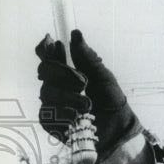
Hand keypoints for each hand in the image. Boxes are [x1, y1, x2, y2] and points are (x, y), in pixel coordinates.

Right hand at [36, 30, 142, 159]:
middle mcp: (56, 85)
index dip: (48, 49)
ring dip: (69, 97)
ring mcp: (52, 104)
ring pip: (47, 93)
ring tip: (88, 105)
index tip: (57, 45)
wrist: (118, 129)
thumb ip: (88, 58)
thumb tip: (76, 34)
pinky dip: (63, 114)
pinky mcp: (52, 123)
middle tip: (83, 82)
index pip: (48, 55)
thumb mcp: (104, 77)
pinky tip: (75, 117)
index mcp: (66, 71)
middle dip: (63, 74)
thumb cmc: (111, 101)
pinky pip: (47, 115)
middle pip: (44, 71)